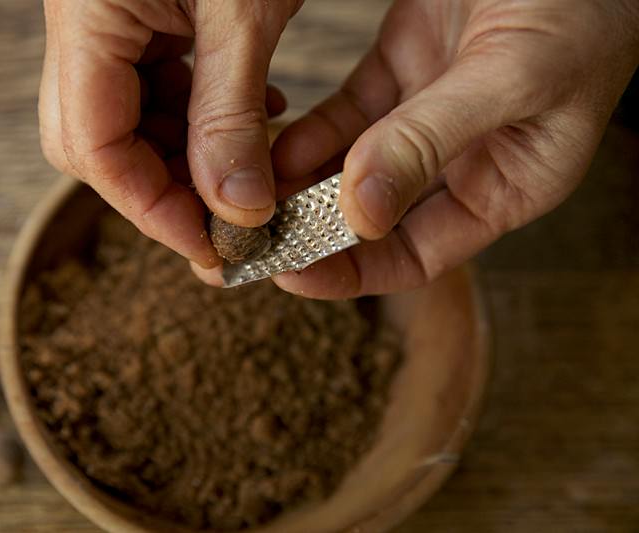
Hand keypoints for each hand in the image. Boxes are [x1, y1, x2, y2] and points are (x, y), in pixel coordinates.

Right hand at [39, 0, 301, 268]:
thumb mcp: (243, 12)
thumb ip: (231, 113)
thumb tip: (237, 211)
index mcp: (83, 17)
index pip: (93, 145)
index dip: (152, 208)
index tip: (211, 245)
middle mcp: (78, 26)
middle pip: (94, 143)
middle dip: (161, 188)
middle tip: (225, 216)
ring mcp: (104, 23)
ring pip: (125, 122)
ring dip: (187, 156)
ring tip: (249, 162)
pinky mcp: (138, 18)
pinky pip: (152, 89)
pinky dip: (198, 118)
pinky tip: (249, 115)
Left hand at [267, 0, 638, 297]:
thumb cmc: (579, 8)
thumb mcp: (513, 77)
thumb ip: (433, 139)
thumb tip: (361, 211)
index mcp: (506, 185)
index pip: (418, 255)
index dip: (354, 272)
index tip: (294, 275)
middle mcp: (461, 161)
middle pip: (373, 218)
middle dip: (314, 232)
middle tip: (256, 241)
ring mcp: (426, 116)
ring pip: (350, 168)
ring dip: (300, 185)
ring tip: (252, 197)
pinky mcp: (400, 69)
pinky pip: (343, 114)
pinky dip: (308, 133)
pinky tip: (273, 147)